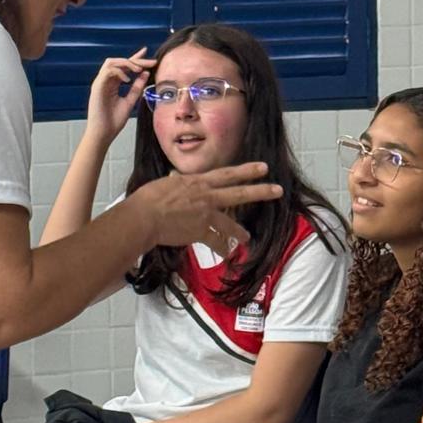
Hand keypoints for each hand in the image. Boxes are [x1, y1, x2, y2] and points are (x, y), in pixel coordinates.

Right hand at [86, 48, 154, 142]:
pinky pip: (108, 72)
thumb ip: (137, 88)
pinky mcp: (97, 86)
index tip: (146, 52)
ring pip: (111, 62)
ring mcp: (100, 83)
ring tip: (138, 70)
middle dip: (136, 60)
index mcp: (113, 84)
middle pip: (119, 62)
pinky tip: (128, 80)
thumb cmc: (113, 121)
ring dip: (126, 63)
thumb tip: (146, 74)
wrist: (103, 134)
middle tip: (150, 62)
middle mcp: (106, 81)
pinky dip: (119, 72)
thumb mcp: (130, 102)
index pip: (124, 67)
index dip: (135, 58)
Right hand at [129, 163, 282, 256]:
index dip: (246, 170)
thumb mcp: (165, 184)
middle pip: (239, 193)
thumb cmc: (148, 199)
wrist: (144, 217)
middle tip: (277, 190)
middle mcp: (206, 195)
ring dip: (239, 231)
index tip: (263, 168)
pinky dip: (220, 248)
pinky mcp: (200, 232)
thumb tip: (175, 178)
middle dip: (260, 191)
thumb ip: (175, 182)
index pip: (227, 173)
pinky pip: (215, 241)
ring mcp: (205, 214)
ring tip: (247, 237)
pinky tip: (226, 253)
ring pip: (230, 223)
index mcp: (197, 182)